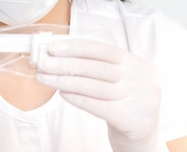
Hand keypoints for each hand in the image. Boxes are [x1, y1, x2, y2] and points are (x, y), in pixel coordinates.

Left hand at [35, 39, 163, 151]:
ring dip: (65, 81)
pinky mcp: (132, 119)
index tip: (53, 48)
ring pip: (94, 86)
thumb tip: (61, 55)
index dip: (76, 47)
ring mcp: (140, 99)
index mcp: (138, 64)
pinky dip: (77, 98)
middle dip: (66, 64)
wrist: (142, 139)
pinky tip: (62, 93)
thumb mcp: (120, 81)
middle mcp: (142, 79)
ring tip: (45, 78)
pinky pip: (98, 106)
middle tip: (43, 63)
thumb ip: (99, 67)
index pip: (104, 50)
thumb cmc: (124, 105)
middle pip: (97, 67)